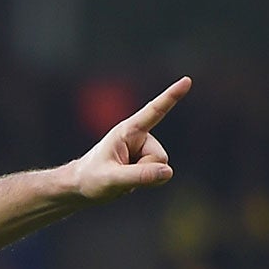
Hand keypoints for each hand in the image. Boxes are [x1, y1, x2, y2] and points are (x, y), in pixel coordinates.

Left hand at [73, 77, 189, 202]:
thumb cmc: (90, 179)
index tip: (187, 80)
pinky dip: (144, 182)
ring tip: (121, 177)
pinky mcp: (146, 161)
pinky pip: (158, 176)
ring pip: (161, 169)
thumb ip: (139, 176)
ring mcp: (144, 149)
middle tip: (119, 175)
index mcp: (128, 131)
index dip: (171, 96)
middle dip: (144, 172)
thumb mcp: (112, 179)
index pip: (154, 111)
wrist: (81, 187)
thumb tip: (168, 172)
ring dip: (143, 179)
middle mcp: (140, 137)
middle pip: (160, 158)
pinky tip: (127, 180)